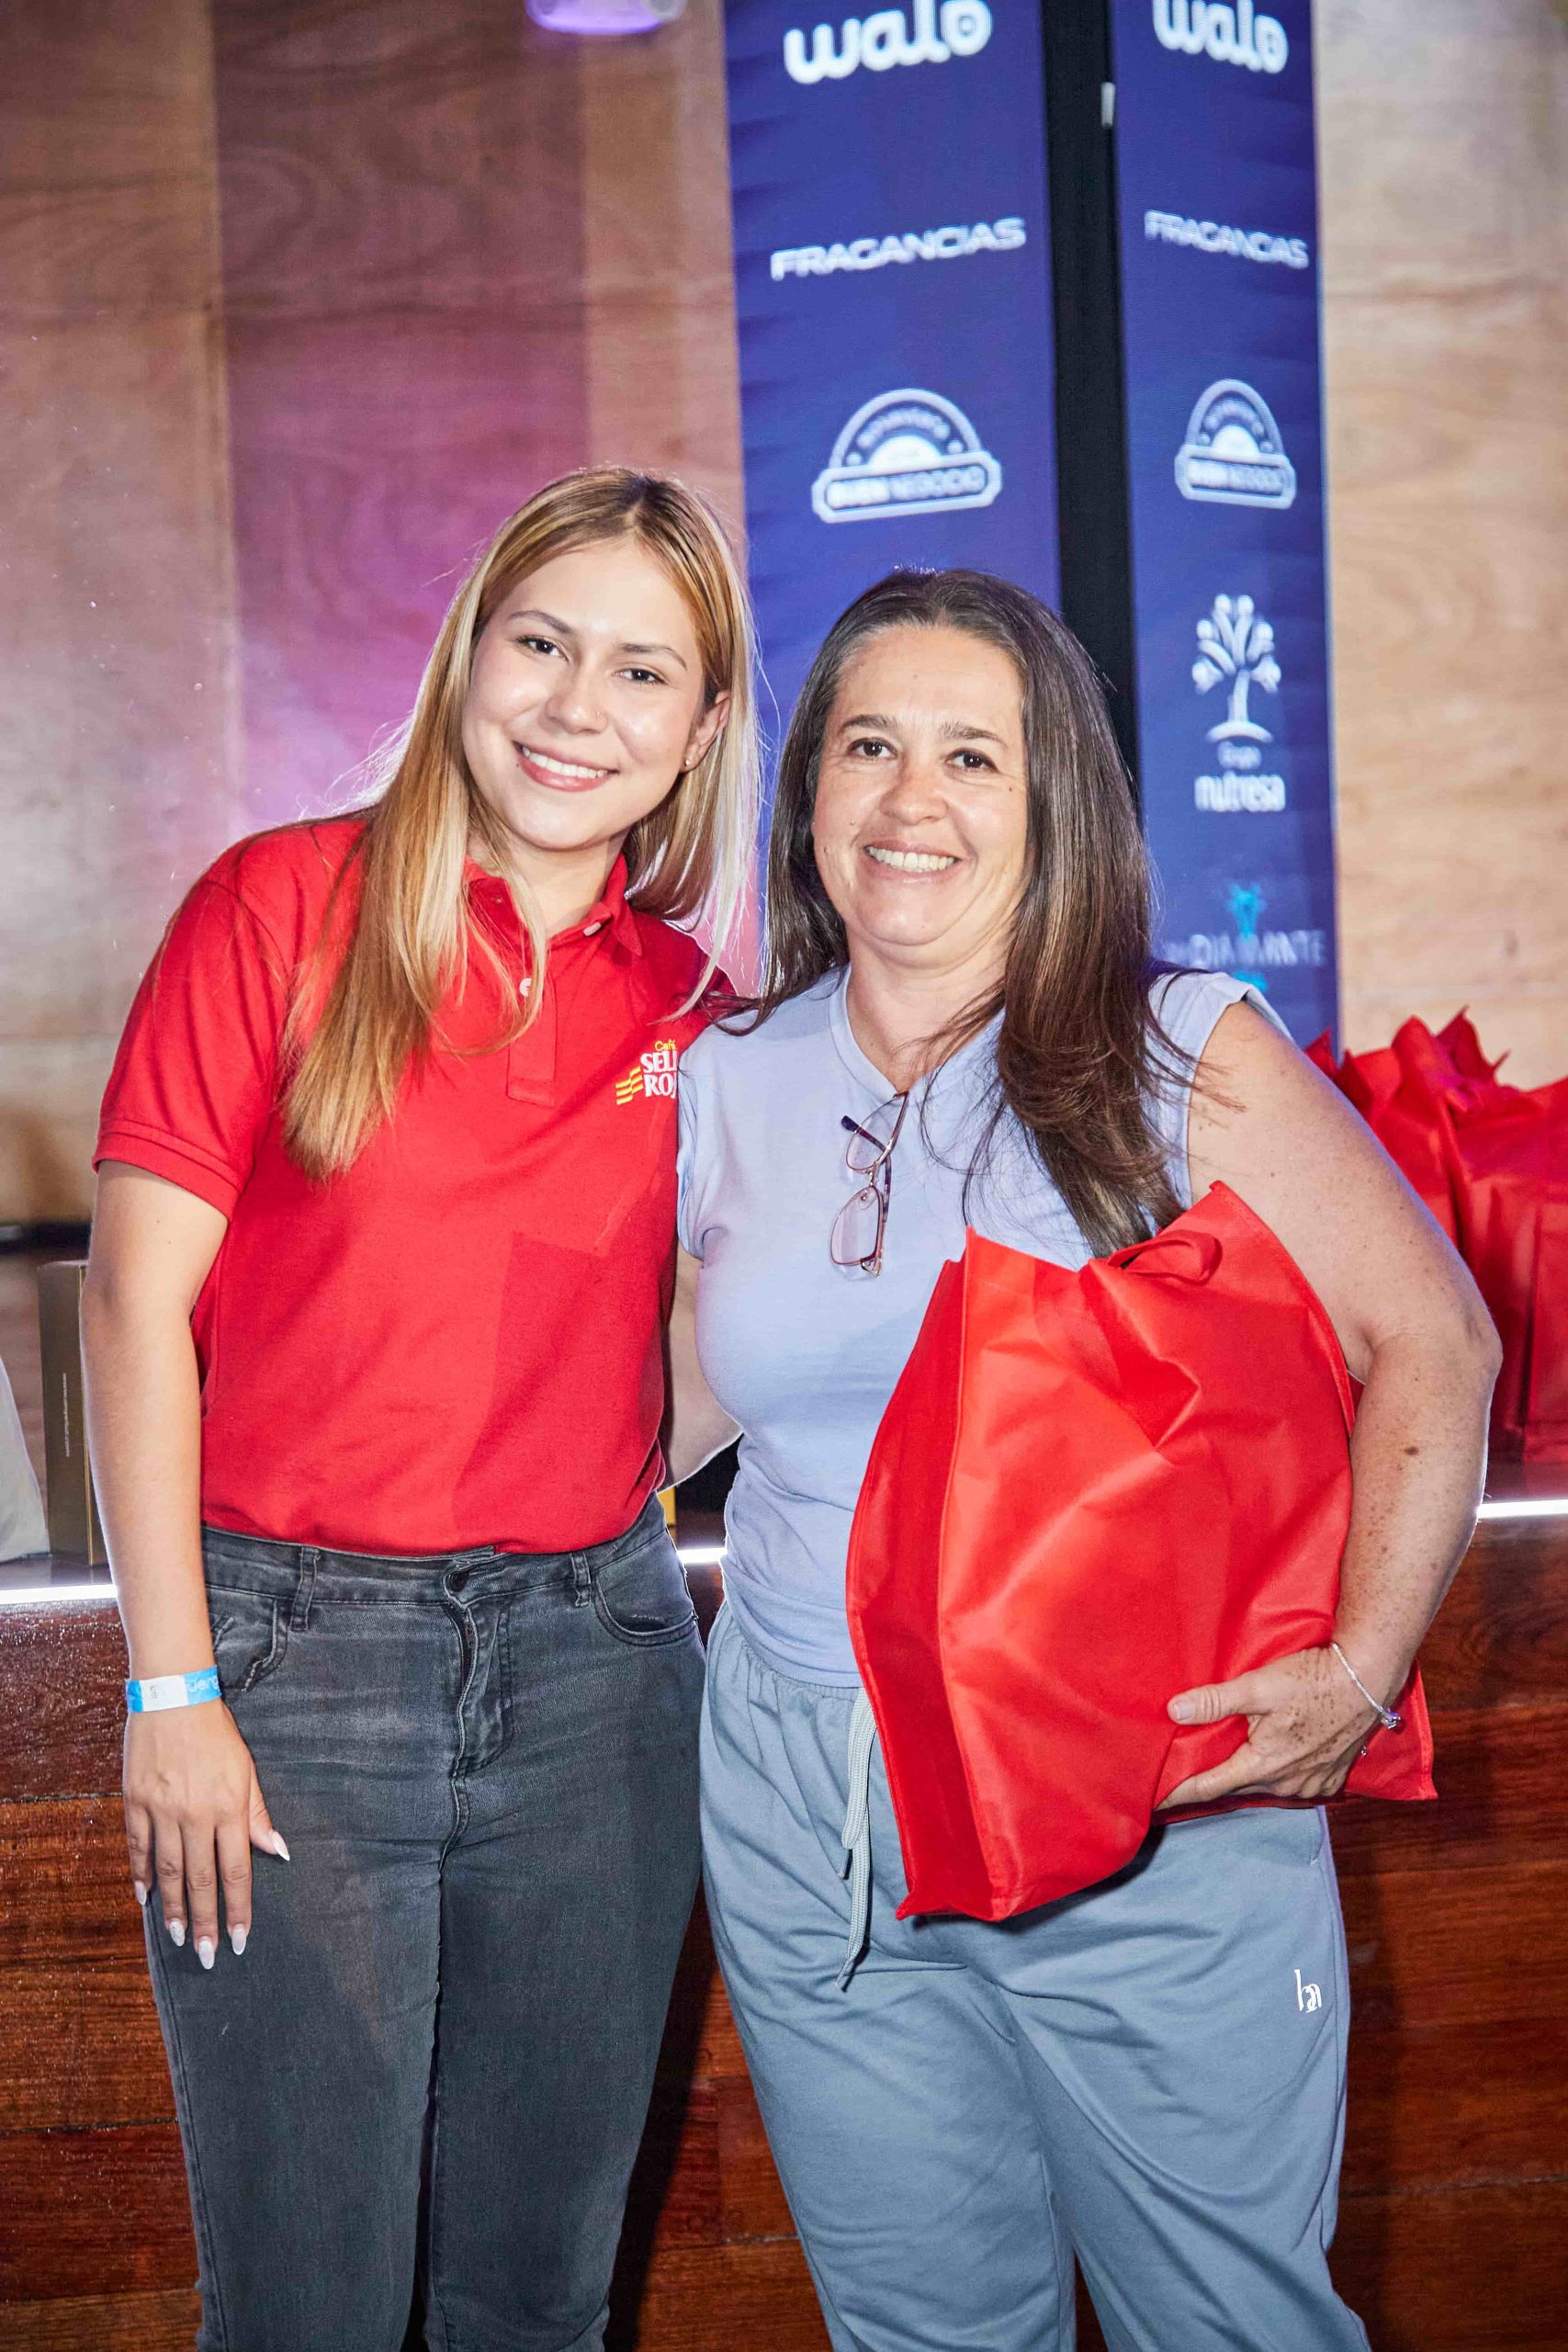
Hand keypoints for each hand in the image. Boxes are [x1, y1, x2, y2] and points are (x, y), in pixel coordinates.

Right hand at [124, 1704, 287, 1964]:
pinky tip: (145, 1899)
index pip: (237, 1870)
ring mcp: (162, 1810)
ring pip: (169, 1871)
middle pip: (200, 1879)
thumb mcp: (246, 1769)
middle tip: (208, 1956)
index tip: (240, 1939)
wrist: (172, 1696)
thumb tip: (278, 1850)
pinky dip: (142, 1875)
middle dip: (206, 1922)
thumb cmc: (215, 1732)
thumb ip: (258, 1813)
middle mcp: (195, 1815)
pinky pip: (138, 1848)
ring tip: (178, 1937)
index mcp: (228, 1807)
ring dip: (173, 1909)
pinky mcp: (135, 1802)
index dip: (239, 1908)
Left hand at [1157, 1646, 1378, 1808]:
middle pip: (1237, 1786)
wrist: (1367, 1681)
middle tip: (1185, 1775)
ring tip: (1228, 1762)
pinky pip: (1295, 1784)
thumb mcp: (1258, 1686)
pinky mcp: (1330, 1778)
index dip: (1178, 1793)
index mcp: (1262, 1765)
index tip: (1152, 1803)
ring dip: (1248, 1775)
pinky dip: (1279, 1774)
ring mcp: (1311, 1784)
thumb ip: (1215, 1701)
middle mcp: (1286, 1783)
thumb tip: (1173, 1711)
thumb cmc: (1311, 1680)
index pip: (1208, 1786)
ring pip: (1267, 1785)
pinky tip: (1274, 1759)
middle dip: (1213, 1781)